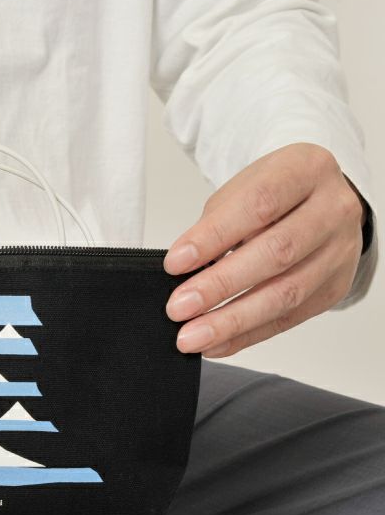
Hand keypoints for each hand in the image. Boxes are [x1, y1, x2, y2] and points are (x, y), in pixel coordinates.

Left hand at [163, 143, 366, 356]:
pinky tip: (215, 343)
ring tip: (191, 337)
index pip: (259, 205)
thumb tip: (184, 273)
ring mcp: (339, 252)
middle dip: (220, 286)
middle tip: (178, 308)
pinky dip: (247, 335)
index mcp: (305, 171)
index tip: (174, 263)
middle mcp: (332, 210)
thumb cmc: (272, 194)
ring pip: (286, 294)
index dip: (213, 236)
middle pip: (276, 254)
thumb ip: (215, 225)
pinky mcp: (334, 289)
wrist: (316, 201)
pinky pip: (289, 319)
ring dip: (232, 321)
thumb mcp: (240, 191)